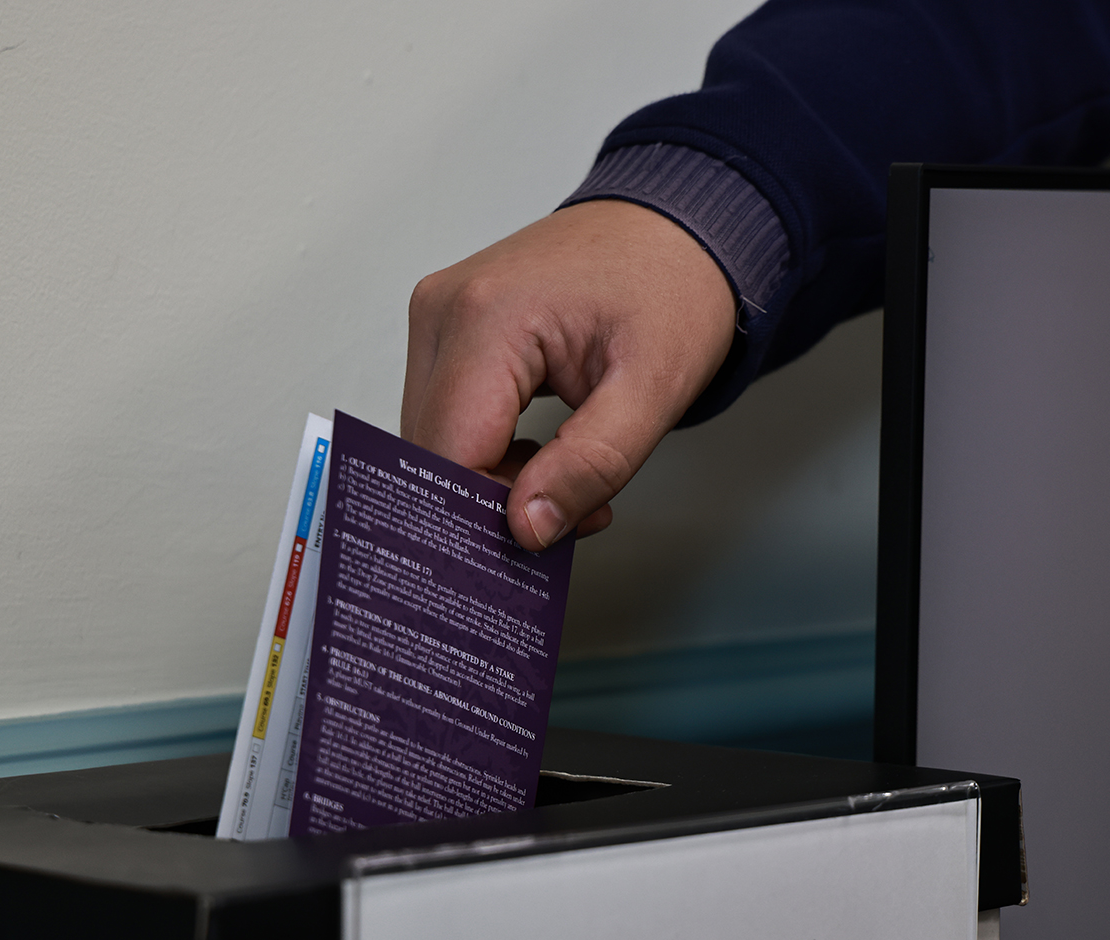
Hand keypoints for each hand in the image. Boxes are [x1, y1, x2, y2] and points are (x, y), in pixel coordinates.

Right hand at [402, 199, 737, 550]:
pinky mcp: (449, 329)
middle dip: (493, 503)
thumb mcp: (653, 390)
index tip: (543, 543)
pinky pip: (446, 415)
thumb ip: (591, 465)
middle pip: (432, 451)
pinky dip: (487, 454)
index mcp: (487, 317)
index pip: (450, 455)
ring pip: (434, 440)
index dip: (488, 514)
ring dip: (491, 482)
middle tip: (573, 517)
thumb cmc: (671, 287)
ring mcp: (439, 317)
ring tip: (568, 482)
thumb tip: (526, 528)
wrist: (677, 226)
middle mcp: (444, 311)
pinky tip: (542, 456)